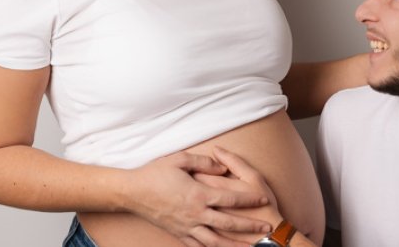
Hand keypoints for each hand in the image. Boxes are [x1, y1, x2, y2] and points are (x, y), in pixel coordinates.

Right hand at [123, 151, 271, 246]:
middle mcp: (195, 214)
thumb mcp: (180, 159)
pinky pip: (198, 246)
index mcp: (198, 194)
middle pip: (228, 224)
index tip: (263, 200)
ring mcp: (186, 227)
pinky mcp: (178, 234)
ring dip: (234, 245)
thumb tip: (223, 166)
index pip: (230, 198)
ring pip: (215, 241)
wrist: (131, 192)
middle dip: (249, 227)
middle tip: (267, 228)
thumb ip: (205, 162)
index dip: (249, 200)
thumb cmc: (155, 173)